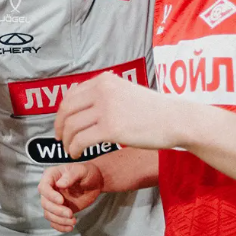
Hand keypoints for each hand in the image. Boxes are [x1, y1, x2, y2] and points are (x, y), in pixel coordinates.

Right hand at [39, 163, 105, 231]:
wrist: (95, 182)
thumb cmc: (87, 172)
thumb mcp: (81, 170)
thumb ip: (70, 176)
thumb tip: (60, 184)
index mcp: (51, 176)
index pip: (43, 187)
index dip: (50, 196)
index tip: (62, 201)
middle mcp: (50, 189)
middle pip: (45, 203)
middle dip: (57, 210)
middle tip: (70, 214)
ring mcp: (54, 201)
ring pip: (48, 214)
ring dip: (59, 220)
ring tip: (73, 221)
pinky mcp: (59, 211)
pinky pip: (54, 221)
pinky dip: (60, 226)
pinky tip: (70, 227)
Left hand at [54, 73, 179, 157]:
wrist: (176, 120)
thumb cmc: (152, 109)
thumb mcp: (124, 91)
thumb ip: (102, 93)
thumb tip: (74, 95)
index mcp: (104, 80)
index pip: (70, 96)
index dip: (61, 114)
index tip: (61, 126)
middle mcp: (102, 90)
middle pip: (67, 111)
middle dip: (60, 128)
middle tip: (61, 140)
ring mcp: (106, 109)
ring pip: (72, 127)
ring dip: (67, 141)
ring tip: (71, 150)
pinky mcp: (111, 129)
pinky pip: (81, 140)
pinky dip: (74, 149)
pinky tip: (78, 155)